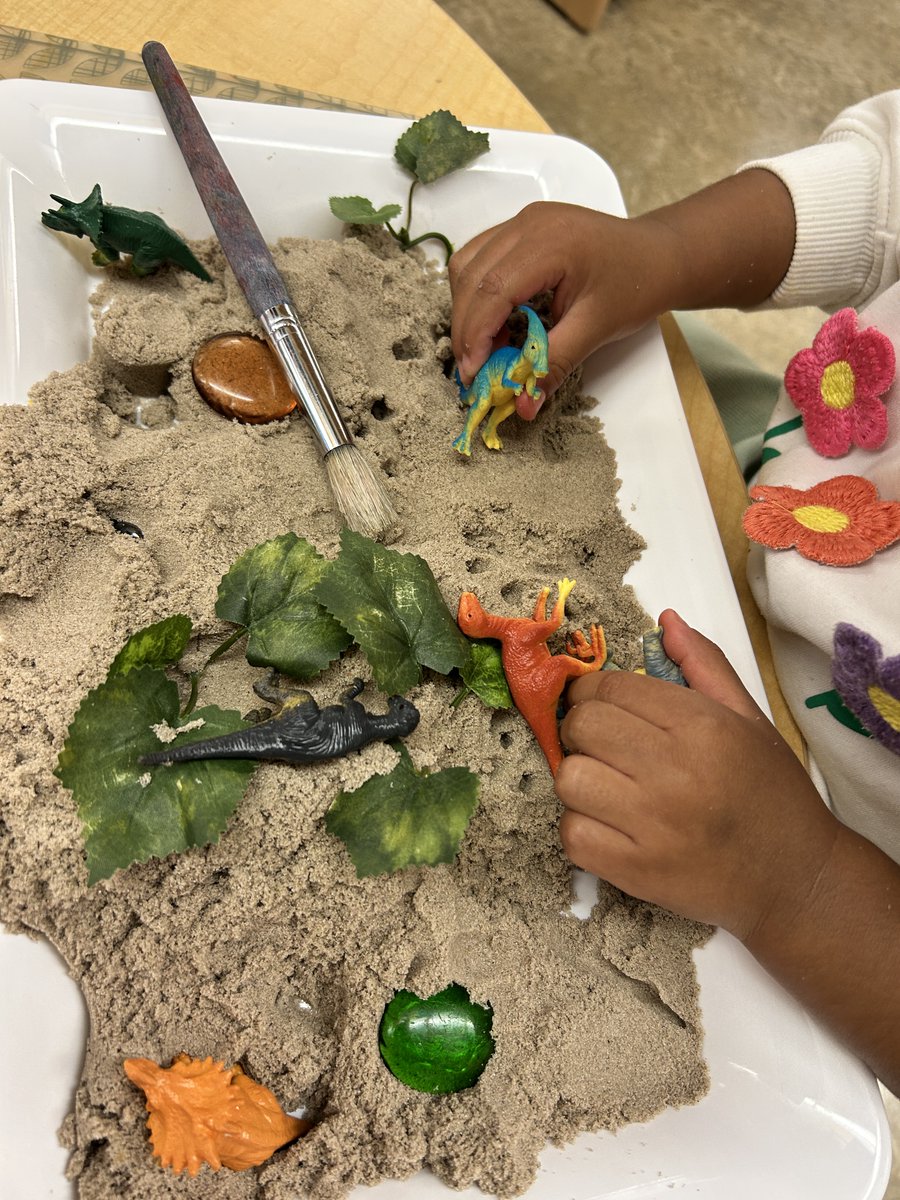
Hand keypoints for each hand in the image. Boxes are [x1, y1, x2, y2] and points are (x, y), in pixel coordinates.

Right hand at [448, 172, 794, 416]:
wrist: (660, 255)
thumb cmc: (636, 286)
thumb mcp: (596, 331)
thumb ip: (552, 365)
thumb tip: (521, 405)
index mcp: (551, 243)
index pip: (493, 289)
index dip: (475, 335)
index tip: (472, 374)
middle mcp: (529, 223)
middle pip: (472, 277)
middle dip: (466, 329)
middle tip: (472, 372)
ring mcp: (523, 220)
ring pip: (468, 265)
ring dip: (466, 310)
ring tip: (483, 348)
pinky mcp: (521, 227)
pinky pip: (479, 257)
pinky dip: (475, 293)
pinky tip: (491, 322)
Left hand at [555, 609, 838, 938]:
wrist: (797, 879)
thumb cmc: (771, 794)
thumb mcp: (749, 719)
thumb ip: (705, 665)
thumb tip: (665, 621)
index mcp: (702, 727)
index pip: (611, 688)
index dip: (592, 691)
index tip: (600, 704)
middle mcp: (674, 772)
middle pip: (581, 727)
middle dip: (581, 729)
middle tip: (603, 744)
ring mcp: (652, 826)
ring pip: (569, 779)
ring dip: (579, 778)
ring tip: (608, 785)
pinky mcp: (636, 872)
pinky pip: (571, 836)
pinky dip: (580, 828)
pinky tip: (610, 824)